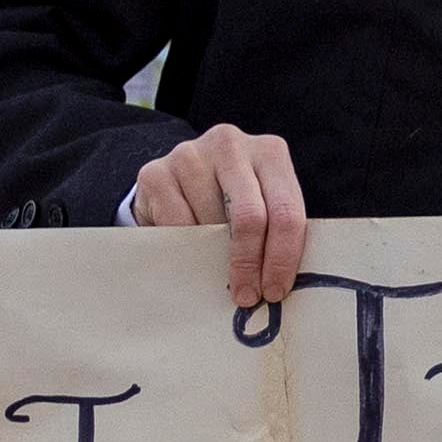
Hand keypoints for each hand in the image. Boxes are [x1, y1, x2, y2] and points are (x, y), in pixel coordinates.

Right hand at [131, 124, 308, 305]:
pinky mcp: (155, 173)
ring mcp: (190, 155)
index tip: (274, 291)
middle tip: (246, 295)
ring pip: (210, 224)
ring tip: (216, 268)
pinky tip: (191, 253)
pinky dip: (186, 249)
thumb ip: (276, 231)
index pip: (286, 211)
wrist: (177, 180)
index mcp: (270, 152)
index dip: (282, 257)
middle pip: (250, 216)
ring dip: (215, 257)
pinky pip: (176, 226)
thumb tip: (280, 283)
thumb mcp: (262, 205)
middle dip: (250, 264)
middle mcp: (231, 145)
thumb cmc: (230, 200)